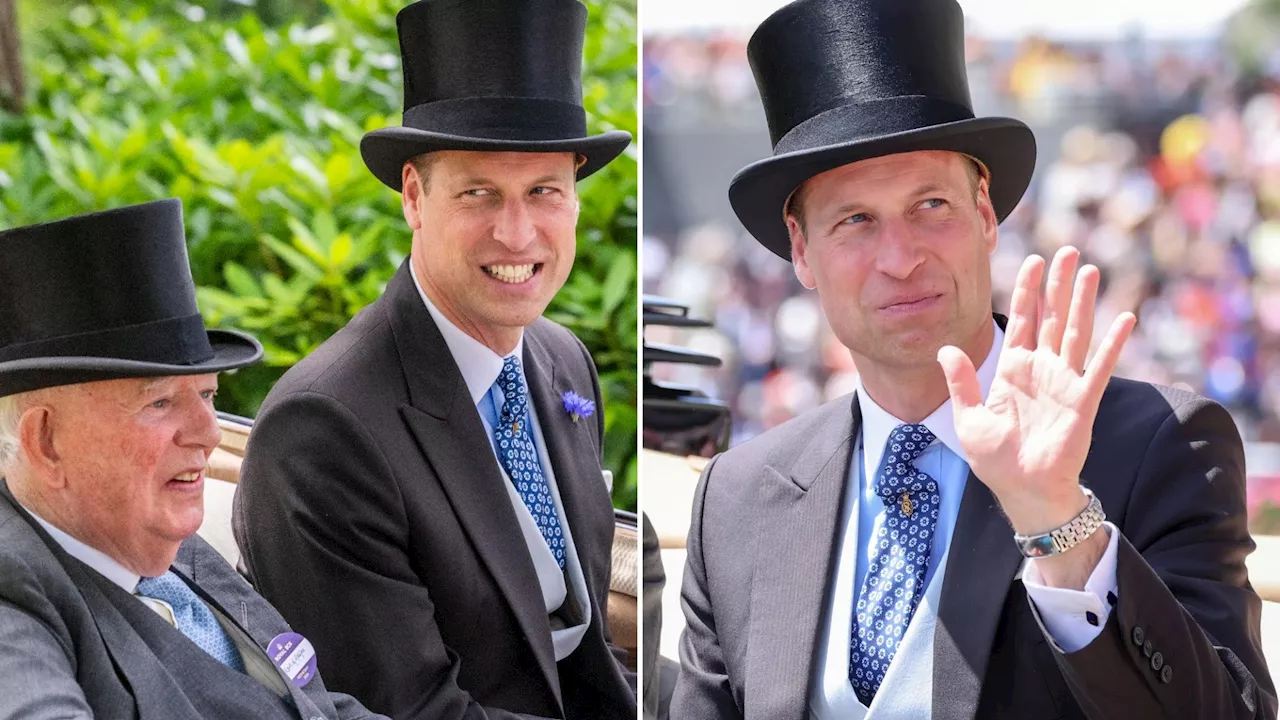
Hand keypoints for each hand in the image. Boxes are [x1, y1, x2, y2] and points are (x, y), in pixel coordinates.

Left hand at [937, 246, 1135, 535]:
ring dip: (1083, 302)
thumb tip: (944, 348)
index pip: (1021, 321)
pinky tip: (1123, 318)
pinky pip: (1098, 367)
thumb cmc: (995, 459)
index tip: (1033, 261)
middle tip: (1067, 252)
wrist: (1022, 490)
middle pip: (1051, 317)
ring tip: (1089, 271)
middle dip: (1058, 285)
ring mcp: (1063, 382)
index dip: (1027, 291)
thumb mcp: (968, 417)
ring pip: (1075, 332)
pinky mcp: (1082, 401)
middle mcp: (1041, 370)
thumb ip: (961, 381)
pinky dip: (1112, 343)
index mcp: (1013, 370)